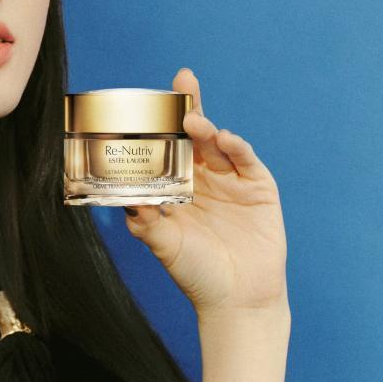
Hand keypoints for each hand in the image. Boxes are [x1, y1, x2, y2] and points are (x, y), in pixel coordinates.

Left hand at [123, 68, 288, 316]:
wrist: (238, 300)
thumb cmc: (198, 275)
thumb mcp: (165, 247)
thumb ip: (146, 223)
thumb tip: (124, 200)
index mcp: (177, 189)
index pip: (167, 150)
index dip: (159, 126)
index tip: (146, 102)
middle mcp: (203, 180)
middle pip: (193, 136)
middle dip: (188, 107)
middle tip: (182, 81)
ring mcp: (232, 182)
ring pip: (217, 144)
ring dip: (206, 128)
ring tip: (192, 120)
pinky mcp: (258, 188)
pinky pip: (245, 161)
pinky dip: (235, 147)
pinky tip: (224, 139)